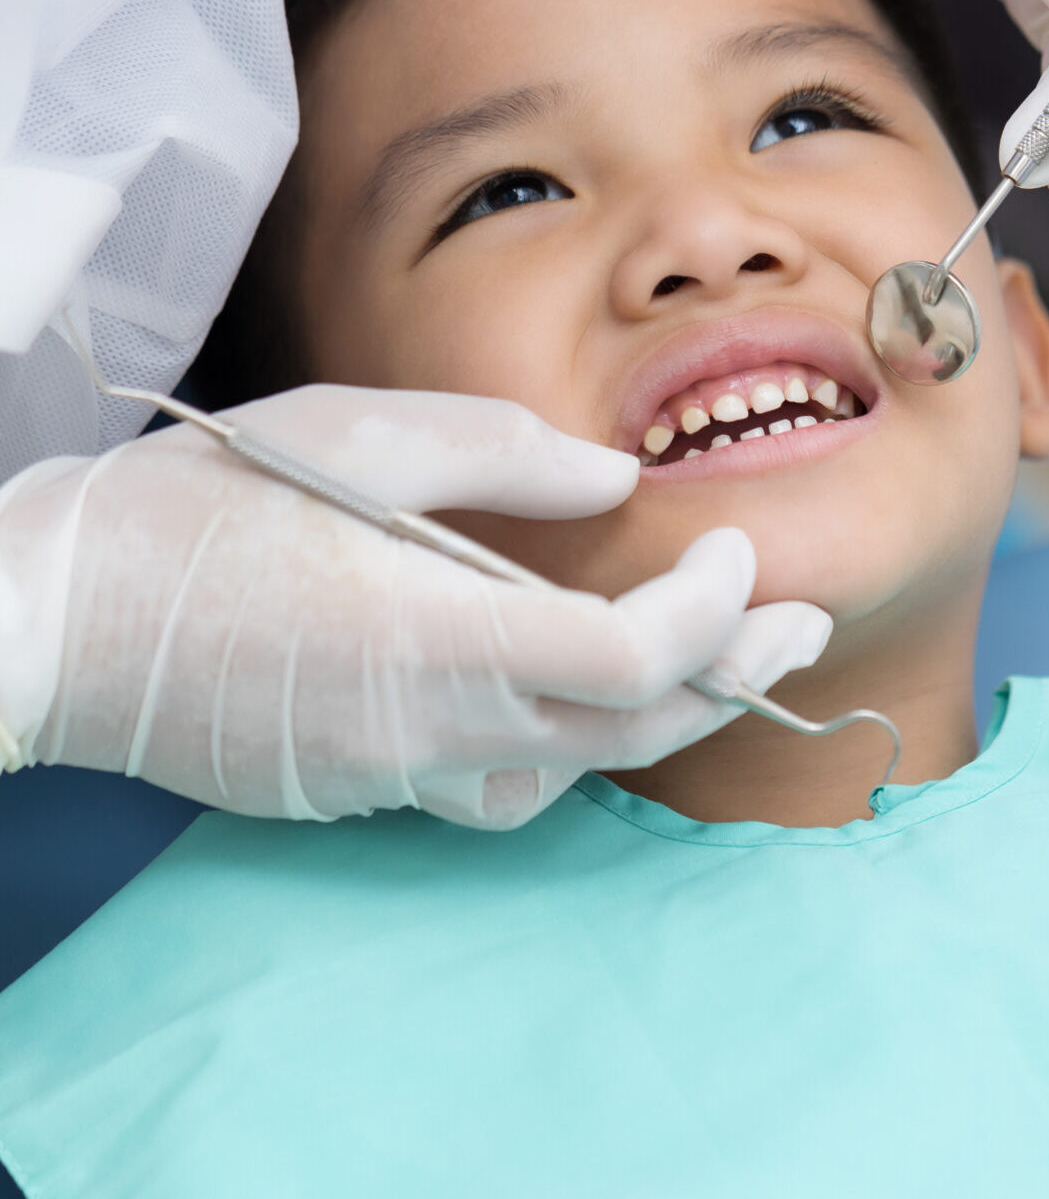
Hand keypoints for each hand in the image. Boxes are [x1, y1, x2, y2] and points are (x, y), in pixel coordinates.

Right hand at [0, 385, 829, 828]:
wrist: (59, 619)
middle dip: (735, 674)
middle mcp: (427, 728)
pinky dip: (568, 740)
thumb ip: (505, 457)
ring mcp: (391, 772)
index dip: (712, 613)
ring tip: (716, 650)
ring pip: (571, 772)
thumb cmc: (199, 510)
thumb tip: (616, 483)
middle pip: (628, 732)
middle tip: (802, 622)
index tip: (742, 551)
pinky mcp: (360, 786)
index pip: (627, 661)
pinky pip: (498, 784)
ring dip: (659, 714)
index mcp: (433, 633)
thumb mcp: (355, 435)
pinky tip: (581, 690)